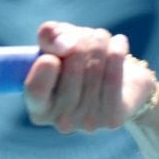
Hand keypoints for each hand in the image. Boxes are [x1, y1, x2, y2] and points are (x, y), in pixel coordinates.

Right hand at [23, 21, 157, 133]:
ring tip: (101, 37)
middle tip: (85, 36)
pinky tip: (118, 43)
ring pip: (95, 65)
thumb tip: (63, 44)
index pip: (36, 89)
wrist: (123, 83)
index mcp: (39, 108)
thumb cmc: (81, 60)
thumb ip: (49, 36)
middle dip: (80, 40)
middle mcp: (60, 121)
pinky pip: (115, 71)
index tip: (52, 55)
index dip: (44, 68)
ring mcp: (87, 123)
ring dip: (100, 40)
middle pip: (71, 67)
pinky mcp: (112, 118)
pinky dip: (118, 48)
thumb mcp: (58, 42)